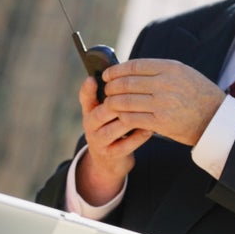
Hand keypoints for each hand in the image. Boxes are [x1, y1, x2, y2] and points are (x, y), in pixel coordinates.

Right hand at [75, 76, 153, 205]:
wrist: (110, 161)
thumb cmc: (114, 127)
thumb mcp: (108, 111)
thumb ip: (114, 95)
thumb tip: (126, 72)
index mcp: (90, 111)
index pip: (85, 98)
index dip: (88, 89)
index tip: (92, 79)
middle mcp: (90, 126)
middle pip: (100, 113)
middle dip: (117, 104)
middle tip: (135, 96)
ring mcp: (99, 142)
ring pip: (113, 129)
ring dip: (130, 120)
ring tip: (145, 112)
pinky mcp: (110, 156)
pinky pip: (125, 145)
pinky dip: (138, 137)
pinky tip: (149, 129)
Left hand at [100, 58, 225, 145]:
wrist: (215, 118)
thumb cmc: (198, 94)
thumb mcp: (183, 73)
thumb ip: (159, 70)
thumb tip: (131, 70)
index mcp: (170, 68)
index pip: (134, 66)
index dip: (116, 70)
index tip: (107, 74)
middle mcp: (165, 83)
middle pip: (126, 83)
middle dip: (111, 87)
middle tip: (106, 90)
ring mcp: (162, 103)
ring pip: (125, 101)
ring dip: (113, 103)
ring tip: (109, 104)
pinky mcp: (160, 122)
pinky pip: (131, 118)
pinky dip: (121, 117)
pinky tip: (119, 116)